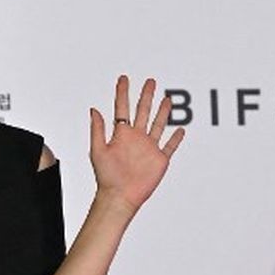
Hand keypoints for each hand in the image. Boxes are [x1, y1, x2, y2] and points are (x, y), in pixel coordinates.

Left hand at [89, 75, 184, 215]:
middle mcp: (136, 138)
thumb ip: (98, 129)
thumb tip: (94, 109)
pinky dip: (175, 138)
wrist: (119, 196)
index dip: (122, 92)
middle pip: (143, 111)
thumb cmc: (106, 176)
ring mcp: (149, 148)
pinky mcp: (160, 160)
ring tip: (167, 99)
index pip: (122, 108)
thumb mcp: (97, 150)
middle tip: (150, 81)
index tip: (123, 78)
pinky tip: (180, 129)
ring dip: (163, 112)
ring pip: (158, 125)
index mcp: (121, 134)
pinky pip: (170, 146)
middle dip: (146, 96)